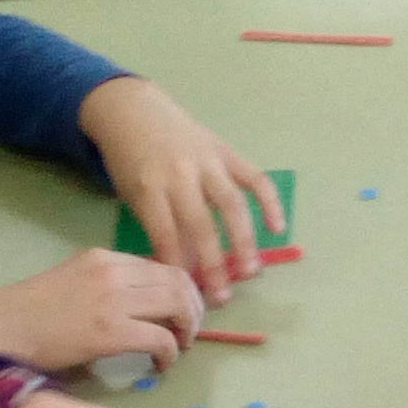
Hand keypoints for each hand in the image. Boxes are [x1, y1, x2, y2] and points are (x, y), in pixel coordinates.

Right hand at [0, 248, 203, 375]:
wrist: (1, 329)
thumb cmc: (31, 313)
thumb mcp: (74, 282)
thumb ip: (109, 286)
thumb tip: (146, 306)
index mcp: (104, 258)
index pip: (162, 266)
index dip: (184, 290)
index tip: (186, 310)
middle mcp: (113, 272)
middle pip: (179, 281)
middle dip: (194, 309)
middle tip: (190, 332)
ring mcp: (113, 300)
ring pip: (178, 305)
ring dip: (187, 329)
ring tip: (180, 346)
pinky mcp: (111, 331)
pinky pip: (162, 338)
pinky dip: (170, 354)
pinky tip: (160, 365)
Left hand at [78, 76, 281, 297]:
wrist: (132, 110)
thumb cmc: (130, 161)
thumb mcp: (132, 194)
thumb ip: (158, 225)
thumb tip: (186, 267)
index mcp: (149, 187)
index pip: (166, 235)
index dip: (179, 268)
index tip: (189, 296)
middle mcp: (180, 173)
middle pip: (201, 225)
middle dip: (214, 265)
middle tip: (224, 297)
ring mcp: (207, 161)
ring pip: (231, 204)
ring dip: (245, 240)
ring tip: (252, 271)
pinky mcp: (226, 151)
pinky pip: (254, 177)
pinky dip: (269, 202)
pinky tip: (277, 228)